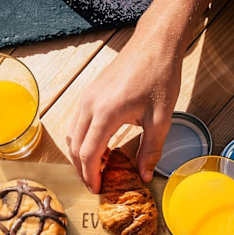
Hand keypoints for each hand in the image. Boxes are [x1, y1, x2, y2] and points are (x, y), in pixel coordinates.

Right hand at [67, 29, 181, 192]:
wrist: (154, 44)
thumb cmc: (159, 77)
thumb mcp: (161, 119)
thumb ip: (150, 150)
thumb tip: (145, 176)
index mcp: (106, 113)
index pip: (89, 153)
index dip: (91, 175)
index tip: (97, 190)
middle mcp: (90, 105)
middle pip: (75, 147)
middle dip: (83, 170)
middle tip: (95, 186)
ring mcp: (86, 97)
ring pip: (72, 135)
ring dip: (80, 155)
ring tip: (97, 170)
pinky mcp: (89, 93)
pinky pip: (77, 123)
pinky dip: (82, 140)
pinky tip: (99, 148)